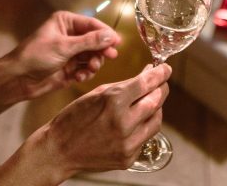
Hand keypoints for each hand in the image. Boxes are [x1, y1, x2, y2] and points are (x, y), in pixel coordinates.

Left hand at [0, 11, 121, 100]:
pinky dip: (85, 73)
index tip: (117, 43)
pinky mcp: (69, 68)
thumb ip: (89, 42)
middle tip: (108, 57)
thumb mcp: (64, 47)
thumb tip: (112, 36)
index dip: (106, 33)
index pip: (92, 24)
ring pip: (92, 56)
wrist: (17, 79)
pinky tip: (78, 77)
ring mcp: (70, 52)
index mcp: (66, 22)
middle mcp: (69, 35)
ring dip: (93, 63)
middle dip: (100, 50)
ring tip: (90, 69)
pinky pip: (85, 69)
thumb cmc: (37, 56)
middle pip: (95, 41)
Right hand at [39, 64, 170, 175]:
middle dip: (161, 89)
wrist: (59, 150)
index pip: (146, 84)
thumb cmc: (74, 118)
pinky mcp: (128, 157)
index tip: (166, 69)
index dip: (160, 74)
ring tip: (150, 101)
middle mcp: (124, 122)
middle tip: (161, 83)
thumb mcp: (97, 93)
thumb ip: (124, 86)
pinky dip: (144, 127)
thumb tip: (147, 75)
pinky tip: (137, 121)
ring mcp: (127, 143)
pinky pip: (145, 138)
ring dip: (156, 108)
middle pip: (156, 101)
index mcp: (113, 101)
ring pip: (156, 121)